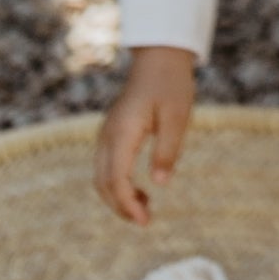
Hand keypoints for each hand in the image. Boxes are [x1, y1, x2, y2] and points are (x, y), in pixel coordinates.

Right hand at [96, 47, 195, 222]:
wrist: (160, 57)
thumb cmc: (171, 85)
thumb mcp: (177, 117)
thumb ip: (168, 150)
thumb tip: (161, 184)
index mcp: (123, 132)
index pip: (116, 178)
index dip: (127, 204)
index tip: (145, 220)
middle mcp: (108, 135)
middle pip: (103, 182)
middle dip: (120, 206)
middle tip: (146, 221)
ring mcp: (107, 133)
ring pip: (101, 176)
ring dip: (118, 197)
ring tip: (145, 209)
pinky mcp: (112, 133)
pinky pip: (106, 166)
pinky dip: (117, 185)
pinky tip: (140, 191)